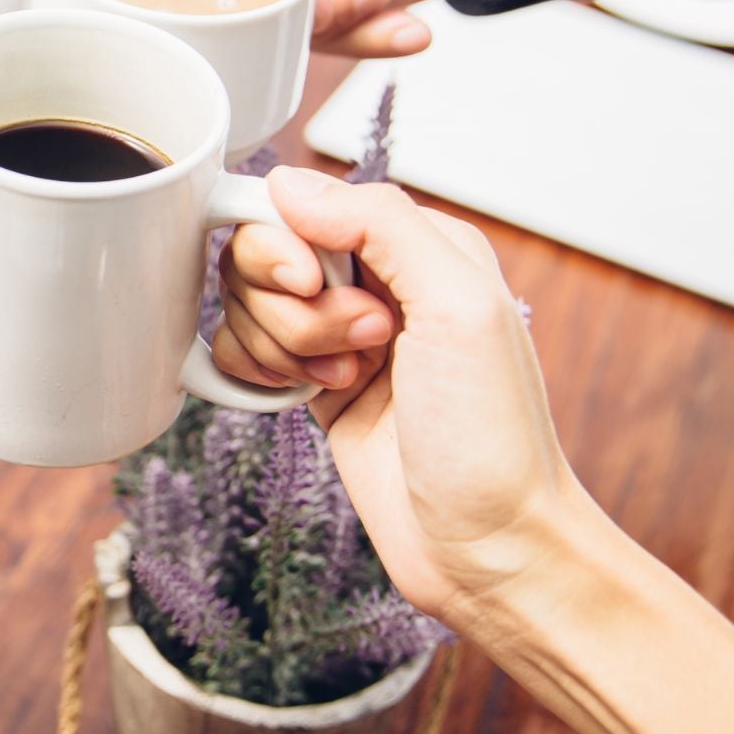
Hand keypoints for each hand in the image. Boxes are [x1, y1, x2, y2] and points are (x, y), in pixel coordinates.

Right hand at [230, 169, 577, 626]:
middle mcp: (373, 282)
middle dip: (290, 306)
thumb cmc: (493, 439)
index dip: (284, 243)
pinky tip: (304, 400)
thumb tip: (287, 184)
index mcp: (417, 245)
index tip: (308, 284)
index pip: (302, 202)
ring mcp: (337, 335)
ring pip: (245, 304)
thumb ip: (379, 225)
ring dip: (282, 347)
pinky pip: (239, 352)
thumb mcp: (459, 306)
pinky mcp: (310, 384)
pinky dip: (255, 375)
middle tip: (359, 346)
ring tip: (349, 383)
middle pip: (262, 252)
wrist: (486, 548)